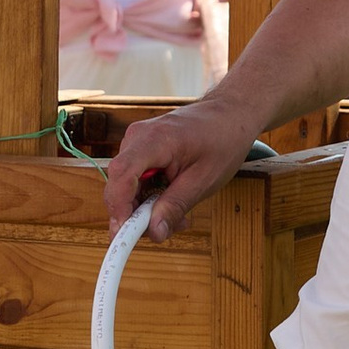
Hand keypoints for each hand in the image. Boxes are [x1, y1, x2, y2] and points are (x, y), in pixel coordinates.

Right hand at [102, 93, 257, 237]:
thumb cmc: (222, 140)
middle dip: (137, 215)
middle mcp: (138, 137)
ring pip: (127, 188)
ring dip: (147, 208)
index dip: (118, 207)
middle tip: (167, 229)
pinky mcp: (140, 150)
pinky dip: (150, 196)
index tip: (125, 234)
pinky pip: (136, 181)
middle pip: (120, 185)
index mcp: (154, 139)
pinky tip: (173, 201)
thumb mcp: (204, 180)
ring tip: (179, 215)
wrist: (230, 114)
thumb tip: (154, 232)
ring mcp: (137, 143)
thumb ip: (175, 206)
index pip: (122, 174)